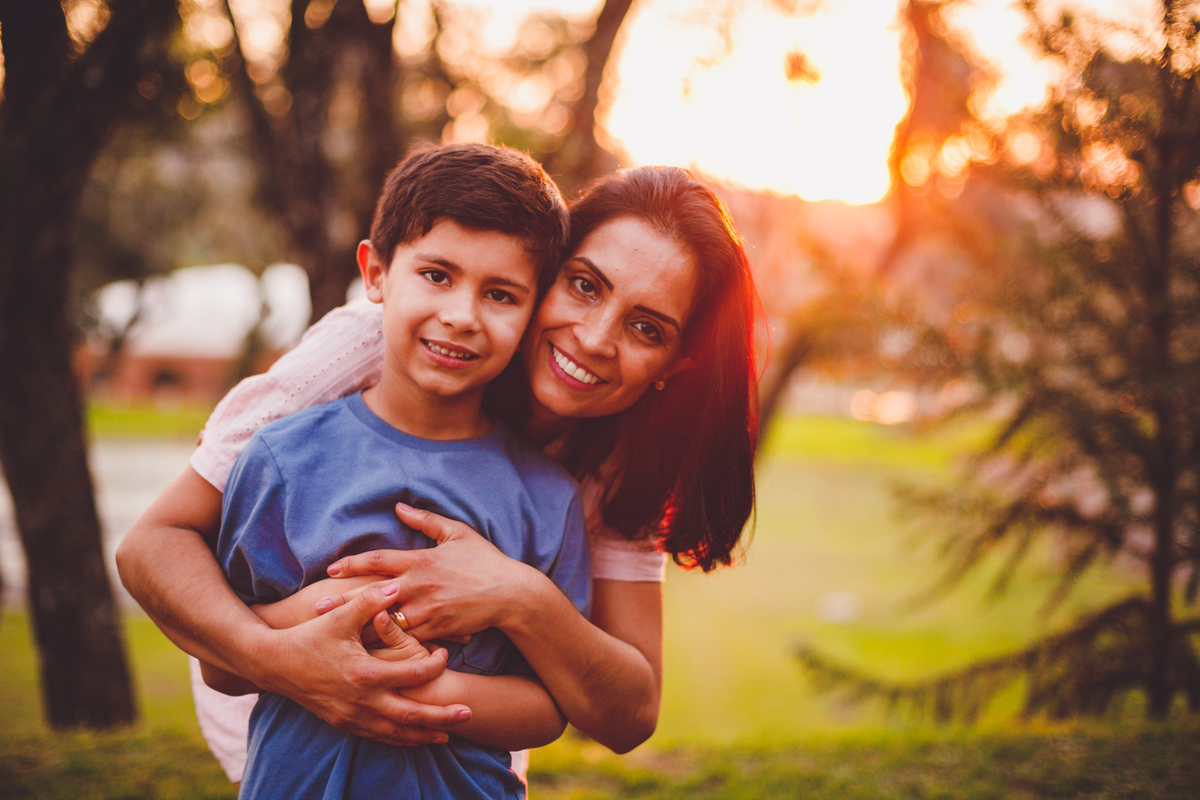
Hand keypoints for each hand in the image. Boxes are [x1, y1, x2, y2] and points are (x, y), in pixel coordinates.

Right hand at [252, 581, 471, 745]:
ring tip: (447, 734)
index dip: (434, 665)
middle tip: (469, 714)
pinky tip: (412, 738)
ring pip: (396, 733)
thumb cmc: (308, 636)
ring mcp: (351, 716)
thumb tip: (397, 585)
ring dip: (423, 734)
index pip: (412, 674)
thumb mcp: (339, 616)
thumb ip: (370, 601)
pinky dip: (399, 739)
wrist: (272, 664)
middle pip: (411, 715)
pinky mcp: (343, 723)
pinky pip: (377, 736)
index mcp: (365, 673)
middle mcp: (361, 700)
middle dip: (442, 718)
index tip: (446, 654)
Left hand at [322, 503, 541, 640]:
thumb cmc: (485, 561)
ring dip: (358, 626)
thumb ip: (426, 521)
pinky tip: (367, 649)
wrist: (511, 595)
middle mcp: (419, 586)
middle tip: (316, 607)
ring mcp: (426, 610)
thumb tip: (399, 507)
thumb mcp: (458, 533)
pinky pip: (405, 638)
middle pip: (371, 594)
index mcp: (421, 560)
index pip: (379, 560)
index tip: (331, 569)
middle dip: (342, 600)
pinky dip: (387, 642)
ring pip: (384, 621)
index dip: (353, 564)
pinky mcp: (435, 630)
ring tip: (334, 632)